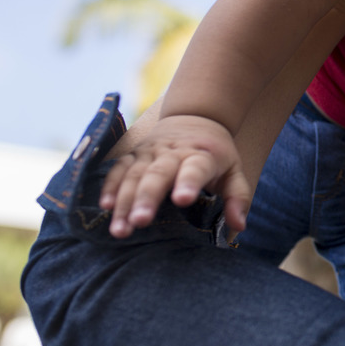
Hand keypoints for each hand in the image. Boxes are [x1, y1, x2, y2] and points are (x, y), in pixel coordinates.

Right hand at [99, 114, 251, 237]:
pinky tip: (105, 206)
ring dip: (124, 202)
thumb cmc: (216, 154)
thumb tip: (239, 226)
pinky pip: (118, 169)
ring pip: (134, 175)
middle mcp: (172, 152)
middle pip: (158, 175)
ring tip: (120, 229)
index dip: (188, 182)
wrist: (196, 116)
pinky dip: (110, 187)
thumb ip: (238, 197)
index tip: (182, 199)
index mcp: (201, 155)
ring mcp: (150, 152)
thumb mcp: (235, 170)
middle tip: (140, 222)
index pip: (194, 169)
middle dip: (147, 198)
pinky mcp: (133, 154)